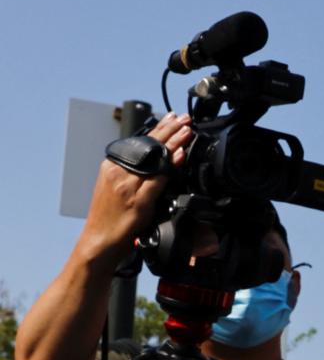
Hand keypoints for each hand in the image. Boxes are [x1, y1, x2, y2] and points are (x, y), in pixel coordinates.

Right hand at [76, 113, 192, 267]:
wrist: (99, 241)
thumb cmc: (110, 217)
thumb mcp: (117, 188)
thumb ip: (134, 174)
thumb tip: (158, 161)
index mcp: (112, 167)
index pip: (139, 142)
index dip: (158, 129)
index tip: (173, 118)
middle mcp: (118, 173)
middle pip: (146, 145)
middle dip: (168, 129)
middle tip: (185, 118)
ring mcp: (127, 186)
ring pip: (153, 158)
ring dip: (173, 142)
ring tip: (187, 130)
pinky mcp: (137, 201)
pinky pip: (157, 179)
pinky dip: (169, 165)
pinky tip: (179, 155)